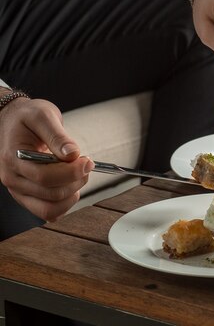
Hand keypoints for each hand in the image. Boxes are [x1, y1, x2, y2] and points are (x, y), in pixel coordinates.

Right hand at [0, 95, 92, 221]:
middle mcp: (12, 178)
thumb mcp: (43, 116)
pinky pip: (48, 211)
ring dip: (72, 194)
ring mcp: (18, 190)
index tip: (87, 160)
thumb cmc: (27, 117)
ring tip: (78, 174)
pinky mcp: (27, 196)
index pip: (45, 177)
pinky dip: (65, 203)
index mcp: (13, 158)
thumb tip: (73, 154)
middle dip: (76, 180)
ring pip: (50, 209)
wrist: (13, 120)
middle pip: (51, 194)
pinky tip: (71, 185)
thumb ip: (58, 136)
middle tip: (86, 163)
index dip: (72, 172)